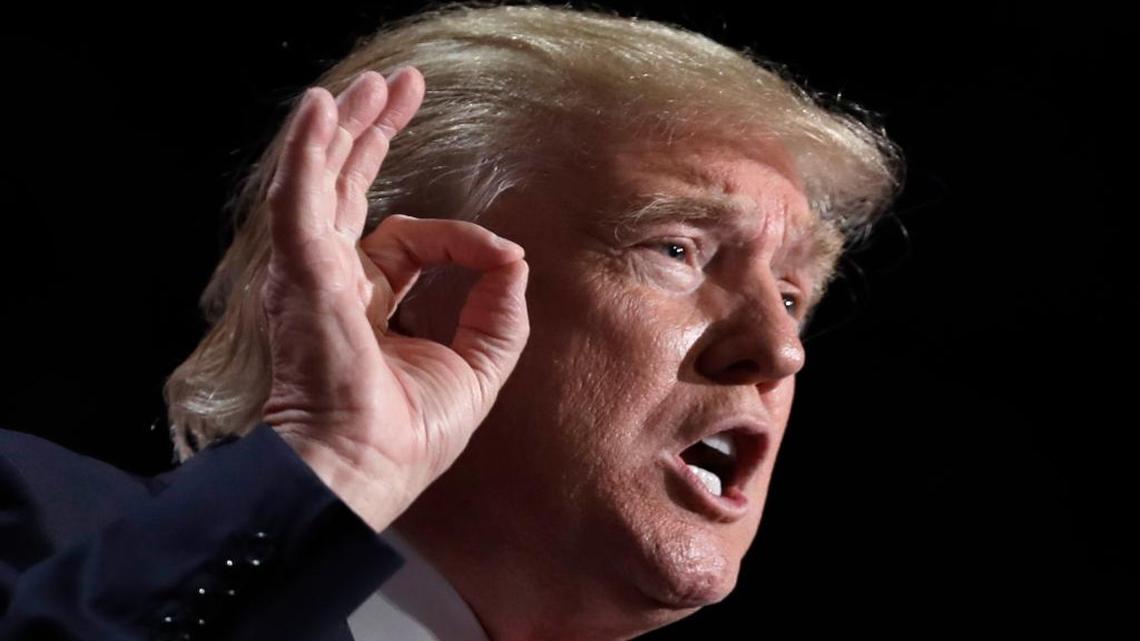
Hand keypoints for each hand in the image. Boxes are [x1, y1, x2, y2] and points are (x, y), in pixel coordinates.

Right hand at [259, 68, 529, 530]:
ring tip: (371, 85)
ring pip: (324, 180)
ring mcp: (311, 272)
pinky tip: (321, 107)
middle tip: (398, 88)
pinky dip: (308, 149)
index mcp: (368, 304)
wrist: (358, 468)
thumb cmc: (404, 437)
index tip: (493, 252)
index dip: (456, 237)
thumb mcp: (477, 367)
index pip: (405, 241)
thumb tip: (513, 253)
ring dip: (346, 127)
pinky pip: (301, 195)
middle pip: (351, 190)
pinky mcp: (301, 269)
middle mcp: (333, 281)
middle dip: (374, 136)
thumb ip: (499, 309)